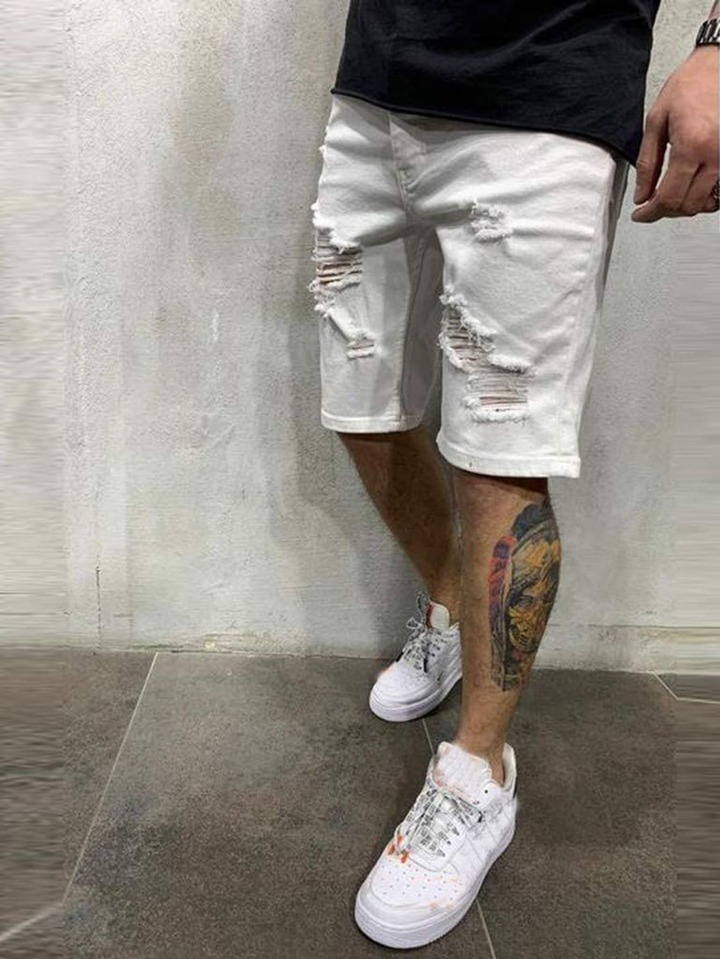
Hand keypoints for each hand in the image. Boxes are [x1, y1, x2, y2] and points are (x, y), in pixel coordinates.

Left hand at [632, 46, 718, 222]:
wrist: (717, 65)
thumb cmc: (689, 85)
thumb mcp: (656, 122)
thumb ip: (647, 164)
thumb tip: (642, 196)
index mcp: (692, 146)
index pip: (669, 198)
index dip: (651, 213)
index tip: (640, 215)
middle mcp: (715, 155)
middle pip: (688, 206)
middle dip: (666, 211)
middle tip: (652, 203)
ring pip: (706, 203)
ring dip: (685, 206)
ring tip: (670, 194)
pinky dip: (704, 197)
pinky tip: (691, 187)